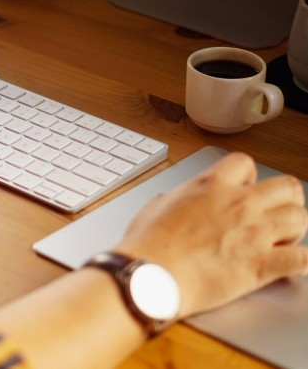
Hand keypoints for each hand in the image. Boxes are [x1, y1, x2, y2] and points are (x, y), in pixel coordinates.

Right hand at [116, 152, 307, 318]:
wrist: (149, 277)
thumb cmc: (147, 246)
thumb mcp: (155, 207)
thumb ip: (177, 199)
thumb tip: (178, 201)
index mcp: (210, 186)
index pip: (245, 163)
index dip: (248, 177)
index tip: (245, 190)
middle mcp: (238, 204)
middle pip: (287, 186)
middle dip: (285, 200)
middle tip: (274, 214)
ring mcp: (254, 233)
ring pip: (300, 218)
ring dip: (293, 231)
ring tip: (280, 242)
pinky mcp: (262, 265)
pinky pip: (302, 259)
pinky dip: (299, 263)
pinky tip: (289, 267)